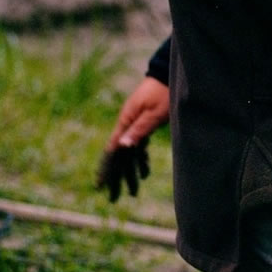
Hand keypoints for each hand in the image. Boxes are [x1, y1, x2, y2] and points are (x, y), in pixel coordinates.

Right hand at [98, 76, 168, 200]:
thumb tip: (122, 147)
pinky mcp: (144, 121)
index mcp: (126, 122)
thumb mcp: (155, 114)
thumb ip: (139, 130)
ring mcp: (135, 123)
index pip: (112, 150)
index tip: (101, 186)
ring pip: (130, 152)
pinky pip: (139, 144)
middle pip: (119, 155)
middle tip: (116, 198)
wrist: (170, 74)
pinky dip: (140, 159)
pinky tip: (144, 171)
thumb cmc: (165, 93)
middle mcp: (127, 124)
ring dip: (131, 172)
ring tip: (134, 191)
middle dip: (118, 177)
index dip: (106, 169)